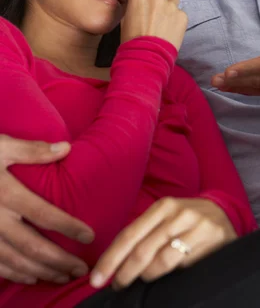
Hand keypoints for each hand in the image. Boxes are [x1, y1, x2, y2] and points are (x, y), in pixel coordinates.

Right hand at [0, 135, 93, 284]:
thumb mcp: (1, 145)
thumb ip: (32, 150)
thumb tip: (66, 148)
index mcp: (5, 193)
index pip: (43, 214)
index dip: (68, 227)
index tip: (89, 236)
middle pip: (31, 245)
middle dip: (59, 260)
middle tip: (82, 269)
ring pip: (14, 261)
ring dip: (41, 271)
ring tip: (64, 277)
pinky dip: (14, 274)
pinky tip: (31, 277)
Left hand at [90, 197, 236, 289]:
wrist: (224, 213)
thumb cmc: (186, 220)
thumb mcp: (165, 219)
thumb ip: (144, 235)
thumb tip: (115, 261)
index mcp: (162, 206)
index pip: (129, 235)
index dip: (111, 258)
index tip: (97, 278)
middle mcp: (178, 213)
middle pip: (142, 249)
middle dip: (124, 272)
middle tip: (116, 285)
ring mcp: (196, 226)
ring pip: (162, 260)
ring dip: (147, 275)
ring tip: (143, 279)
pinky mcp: (212, 239)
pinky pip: (184, 265)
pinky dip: (171, 275)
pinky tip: (167, 277)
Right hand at [121, 0, 187, 50]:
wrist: (146, 55)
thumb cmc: (131, 38)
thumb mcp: (127, 15)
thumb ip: (137, 2)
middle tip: (159, 4)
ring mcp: (171, 6)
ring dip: (169, 6)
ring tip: (164, 21)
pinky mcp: (182, 16)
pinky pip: (180, 13)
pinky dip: (176, 19)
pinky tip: (170, 29)